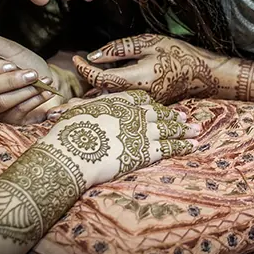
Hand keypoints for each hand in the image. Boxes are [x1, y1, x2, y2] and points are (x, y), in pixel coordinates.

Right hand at [0, 26, 60, 123]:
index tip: (12, 64)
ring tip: (43, 82)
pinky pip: (16, 113)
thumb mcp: (8, 47)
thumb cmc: (24, 62)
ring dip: (25, 90)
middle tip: (32, 74)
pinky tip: (46, 92)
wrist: (46, 79)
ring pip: (0, 102)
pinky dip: (34, 100)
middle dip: (11, 81)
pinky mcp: (5, 122)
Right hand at [0, 90, 200, 244]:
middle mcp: (132, 114)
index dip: (150, 104)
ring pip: (168, 128)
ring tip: (196, 129)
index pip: (138, 99)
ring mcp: (141, 131)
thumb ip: (75, 110)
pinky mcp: (146, 151)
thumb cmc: (66, 135)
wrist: (71, 153)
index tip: (157, 106)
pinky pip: (169, 147)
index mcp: (115, 102)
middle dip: (172, 116)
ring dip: (183, 129)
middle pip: (157, 112)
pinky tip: (191, 146)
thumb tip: (58, 109)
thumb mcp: (70, 115)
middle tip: (185, 117)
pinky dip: (181, 146)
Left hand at [69, 34, 225, 105]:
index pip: (101, 77)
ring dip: (85, 112)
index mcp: (136, 79)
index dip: (85, 69)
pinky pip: (119, 111)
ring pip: (107, 110)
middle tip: (50, 112)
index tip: (76, 59)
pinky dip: (102, 111)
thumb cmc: (175, 54)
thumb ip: (119, 49)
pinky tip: (88, 113)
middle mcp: (136, 98)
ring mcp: (140, 107)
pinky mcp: (144, 112)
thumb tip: (93, 56)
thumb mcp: (148, 43)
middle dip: (75, 107)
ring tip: (62, 116)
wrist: (202, 74)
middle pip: (98, 103)